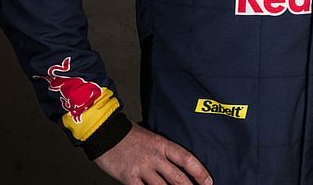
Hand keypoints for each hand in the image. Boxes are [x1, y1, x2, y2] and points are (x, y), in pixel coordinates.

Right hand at [93, 123, 211, 184]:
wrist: (104, 131)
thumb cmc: (127, 133)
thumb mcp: (151, 136)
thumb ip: (163, 149)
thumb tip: (176, 160)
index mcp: (162, 144)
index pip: (187, 159)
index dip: (200, 172)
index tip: (208, 181)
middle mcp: (155, 157)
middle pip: (178, 177)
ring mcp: (142, 168)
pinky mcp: (128, 178)